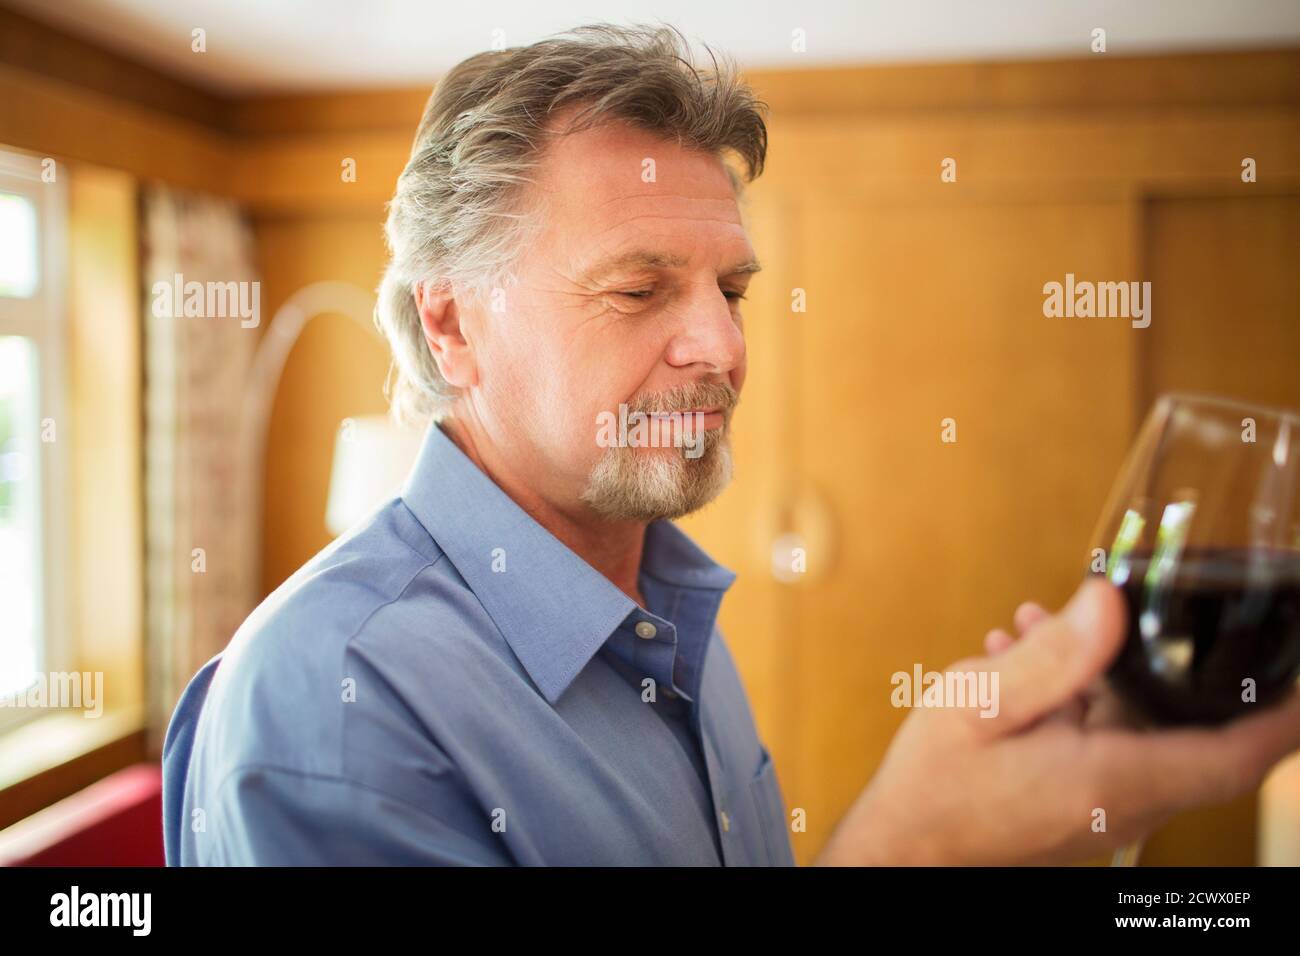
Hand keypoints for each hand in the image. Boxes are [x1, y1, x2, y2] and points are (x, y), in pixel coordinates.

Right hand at [815, 578, 1299, 865]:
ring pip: (1139, 734)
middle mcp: (1121, 803)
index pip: (1235, 755)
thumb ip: (1053, 656)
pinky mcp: (1076, 808)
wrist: (898, 854)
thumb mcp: (979, 704)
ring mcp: (1100, 810)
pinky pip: (1103, 748)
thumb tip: (1110, 602)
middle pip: (1192, 734)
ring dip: (1108, 677)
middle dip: (1173, 665)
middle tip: (1149, 610)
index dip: (1283, 714)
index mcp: (1112, 780)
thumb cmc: (930, 791)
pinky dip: (1081, 703)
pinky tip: (1025, 663)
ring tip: (1040, 627)